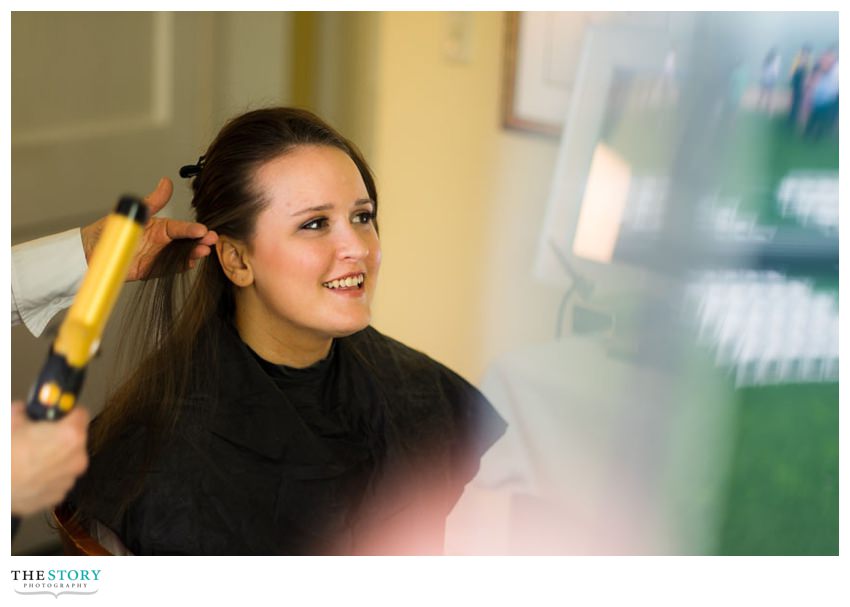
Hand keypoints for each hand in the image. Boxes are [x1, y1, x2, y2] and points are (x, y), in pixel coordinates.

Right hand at [11, 401, 89, 515]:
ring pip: (67, 461)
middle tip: (39, 438)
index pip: (80, 414)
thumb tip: (25, 409)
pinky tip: (31, 472)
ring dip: (55, 457)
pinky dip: (49, 476)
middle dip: (60, 437)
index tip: (60, 414)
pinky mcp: (59, 494)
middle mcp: (76, 458)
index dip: (68, 412)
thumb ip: (25, 411)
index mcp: (70, 436)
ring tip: (32, 457)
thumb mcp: (12, 423)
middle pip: (75, 440)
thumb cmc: (5, 456)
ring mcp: (69, 479)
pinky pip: (58, 479)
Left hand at [80, 177, 218, 280]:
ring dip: (194, 253)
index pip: (180, 227)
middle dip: (201, 241)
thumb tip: (166, 182)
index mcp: (160, 227)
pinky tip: (191, 263)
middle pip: (187, 242)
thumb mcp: (135, 212)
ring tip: (203, 252)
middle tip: (212, 240)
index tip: (203, 230)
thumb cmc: (112, 229)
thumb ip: (154, 201)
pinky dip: (182, 267)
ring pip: (182, 255)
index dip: (192, 228)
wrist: (91, 250)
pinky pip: (170, 269)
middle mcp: (163, 242)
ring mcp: (159, 256)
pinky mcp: (153, 270)